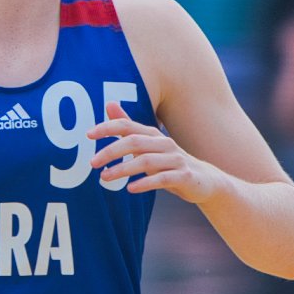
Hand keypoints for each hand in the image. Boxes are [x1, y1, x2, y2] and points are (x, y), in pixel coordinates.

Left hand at [88, 99, 218, 206]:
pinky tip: (130, 189)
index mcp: (153, 134)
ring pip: (146, 161)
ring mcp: (176, 159)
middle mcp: (164, 143)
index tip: (88, 135)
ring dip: (123, 169)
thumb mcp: (148, 144)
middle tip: (92, 162)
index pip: (128, 125)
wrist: (205, 181)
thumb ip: (128, 127)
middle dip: (111, 151)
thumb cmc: (170, 162)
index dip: (108, 128)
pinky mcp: (184, 176)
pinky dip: (145, 183)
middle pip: (134, 142)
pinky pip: (163, 179)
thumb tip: (109, 104)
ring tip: (105, 177)